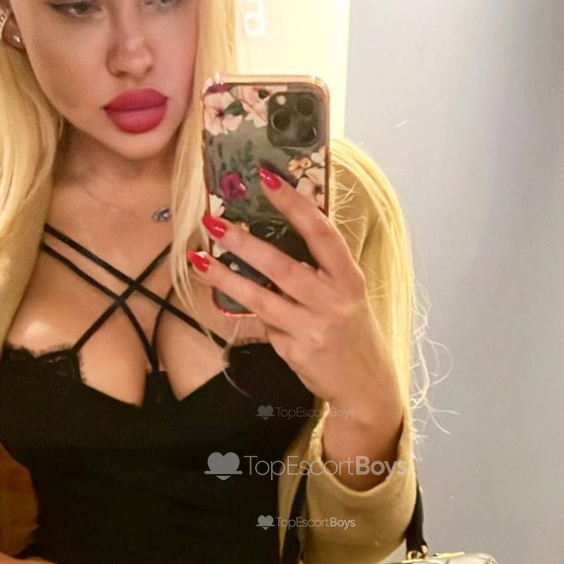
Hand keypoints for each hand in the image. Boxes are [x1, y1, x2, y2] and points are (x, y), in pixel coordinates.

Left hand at [188, 166, 396, 413]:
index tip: (267, 178)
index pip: (321, 234)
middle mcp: (333, 302)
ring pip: (261, 299)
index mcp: (349, 278)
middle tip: (213, 223)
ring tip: (198, 259)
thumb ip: (320, 268)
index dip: (294, 204)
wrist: (365, 385)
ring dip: (226, 278)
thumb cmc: (352, 330)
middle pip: (282, 267)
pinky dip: (246, 312)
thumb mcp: (348, 294)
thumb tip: (277, 232)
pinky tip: (222, 299)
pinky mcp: (295, 351)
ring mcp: (312, 329)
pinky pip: (264, 326)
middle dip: (244, 243)